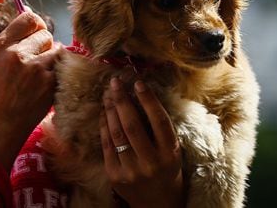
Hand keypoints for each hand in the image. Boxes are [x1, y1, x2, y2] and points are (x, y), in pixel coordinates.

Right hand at [0, 10, 61, 167]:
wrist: (1, 123)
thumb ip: (14, 38)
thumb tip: (31, 14)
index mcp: (2, 44)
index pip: (29, 18)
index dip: (36, 25)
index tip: (36, 33)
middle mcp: (18, 53)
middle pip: (45, 33)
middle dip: (44, 45)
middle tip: (35, 61)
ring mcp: (35, 68)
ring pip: (57, 49)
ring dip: (52, 59)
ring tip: (39, 73)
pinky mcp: (49, 82)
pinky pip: (62, 66)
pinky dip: (57, 73)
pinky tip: (44, 84)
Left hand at [100, 78, 184, 207]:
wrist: (158, 204)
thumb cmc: (167, 170)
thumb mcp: (172, 150)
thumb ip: (160, 128)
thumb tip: (140, 94)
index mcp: (170, 154)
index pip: (159, 121)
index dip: (148, 100)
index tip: (138, 82)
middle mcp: (151, 163)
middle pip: (132, 125)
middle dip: (122, 100)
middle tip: (115, 82)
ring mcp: (131, 171)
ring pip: (117, 133)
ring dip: (110, 110)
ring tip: (108, 94)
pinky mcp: (115, 176)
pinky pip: (107, 145)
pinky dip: (104, 126)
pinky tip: (104, 113)